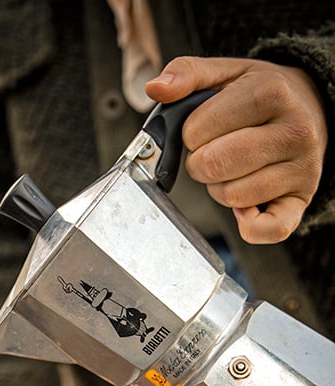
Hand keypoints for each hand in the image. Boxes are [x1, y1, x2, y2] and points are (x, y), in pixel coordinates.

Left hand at [145, 56, 327, 243]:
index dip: (191, 134)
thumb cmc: (262, 95)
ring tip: (234, 169)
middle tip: (215, 152)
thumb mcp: (227, 73)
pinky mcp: (302, 199)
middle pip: (213, 166)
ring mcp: (302, 168)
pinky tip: (246, 207)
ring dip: (220, 188)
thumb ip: (188, 75)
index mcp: (271, 92)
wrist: (312, 107)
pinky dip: (250, 226)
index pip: (198, 130)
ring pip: (232, 197)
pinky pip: (270, 229)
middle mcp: (293, 131)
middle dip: (201, 163)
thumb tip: (156, 89)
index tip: (205, 129)